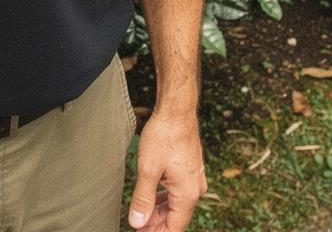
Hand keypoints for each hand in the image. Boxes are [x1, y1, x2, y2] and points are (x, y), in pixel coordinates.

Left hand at [128, 111, 206, 230]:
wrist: (177, 111)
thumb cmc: (164, 136)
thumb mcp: (148, 169)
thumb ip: (143, 199)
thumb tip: (137, 222)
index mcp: (188, 194)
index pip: (174, 228)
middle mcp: (195, 189)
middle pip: (175, 217)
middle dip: (156, 223)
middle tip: (136, 224)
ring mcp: (195, 179)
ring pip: (176, 204)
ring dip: (159, 211)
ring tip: (141, 213)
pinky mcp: (191, 169)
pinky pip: (178, 191)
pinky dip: (164, 197)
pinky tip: (152, 196)